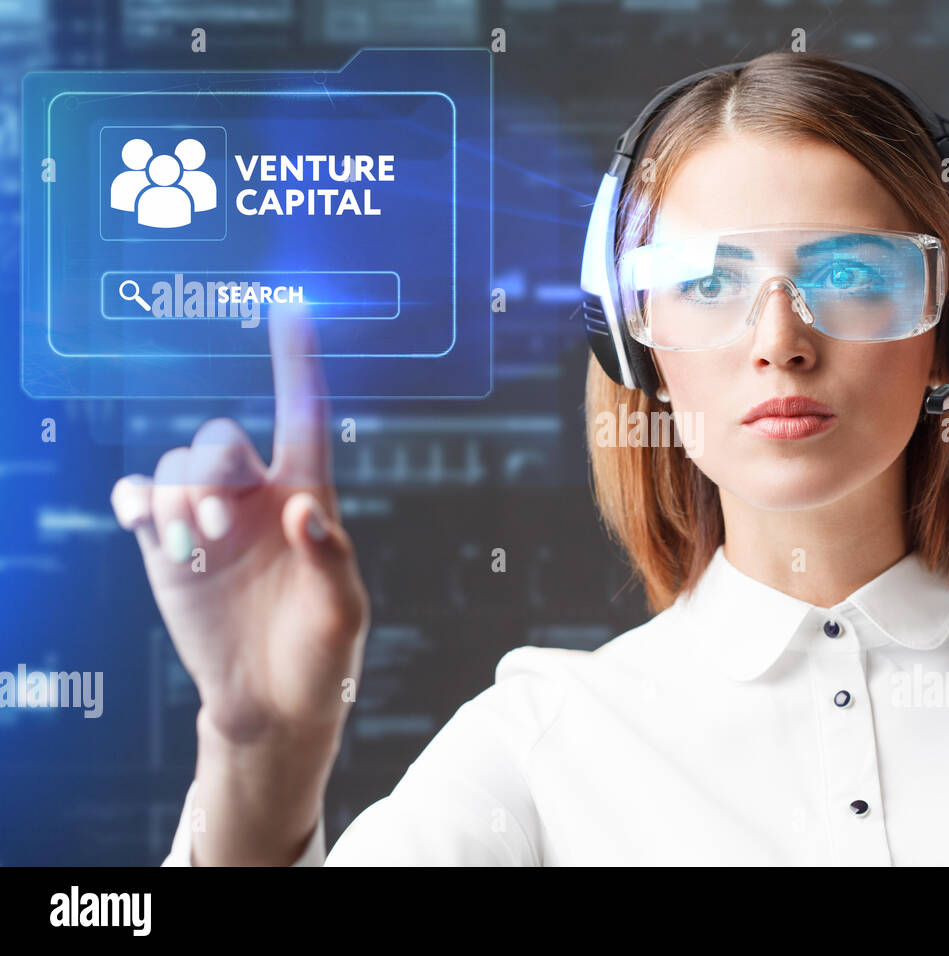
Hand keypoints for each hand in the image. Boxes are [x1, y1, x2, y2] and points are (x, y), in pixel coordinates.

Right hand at [111, 306, 369, 861]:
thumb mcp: (343, 612)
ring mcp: (208, 521)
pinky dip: (136, 498)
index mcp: (307, 497)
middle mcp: (255, 498)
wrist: (271, 703)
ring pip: (175, 465)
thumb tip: (302, 507)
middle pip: (220, 439)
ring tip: (194, 548)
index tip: (291, 308)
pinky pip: (139, 497)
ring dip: (177, 496)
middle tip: (218, 525)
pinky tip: (145, 520)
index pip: (302, 415)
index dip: (297, 362)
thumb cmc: (322, 654)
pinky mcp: (168, 549)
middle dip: (211, 469)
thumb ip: (330, 558)